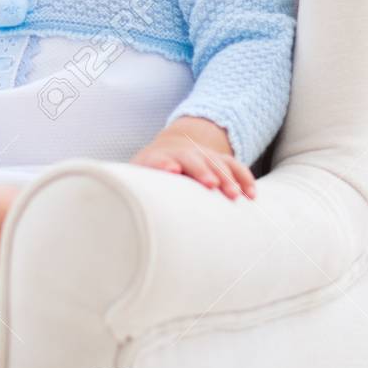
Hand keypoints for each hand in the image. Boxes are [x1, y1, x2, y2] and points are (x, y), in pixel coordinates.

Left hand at [131, 118, 255, 200]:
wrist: (171, 148)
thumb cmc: (151, 174)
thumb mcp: (138, 179)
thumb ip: (130, 194)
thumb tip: (116, 220)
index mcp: (157, 158)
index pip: (158, 159)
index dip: (164, 163)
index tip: (171, 169)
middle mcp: (182, 154)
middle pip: (192, 159)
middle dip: (202, 170)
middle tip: (211, 184)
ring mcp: (203, 154)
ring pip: (217, 162)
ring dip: (227, 177)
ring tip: (235, 195)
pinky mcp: (219, 159)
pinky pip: (235, 166)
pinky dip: (244, 178)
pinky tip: (251, 195)